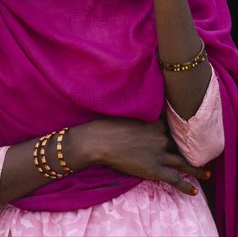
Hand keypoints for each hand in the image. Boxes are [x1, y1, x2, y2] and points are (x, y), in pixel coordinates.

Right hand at [69, 117, 209, 195]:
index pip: (171, 127)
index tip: (182, 134)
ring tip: (206, 172)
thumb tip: (141, 122)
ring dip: (196, 167)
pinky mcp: (154, 169)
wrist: (100, 141)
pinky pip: (175, 179)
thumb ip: (140, 120)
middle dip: (188, 149)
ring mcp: (159, 154)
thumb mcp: (128, 116)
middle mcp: (160, 137)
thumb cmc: (108, 127)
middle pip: (179, 144)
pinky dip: (186, 186)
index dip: (176, 132)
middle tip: (198, 152)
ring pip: (183, 162)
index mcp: (154, 123)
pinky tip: (195, 190)